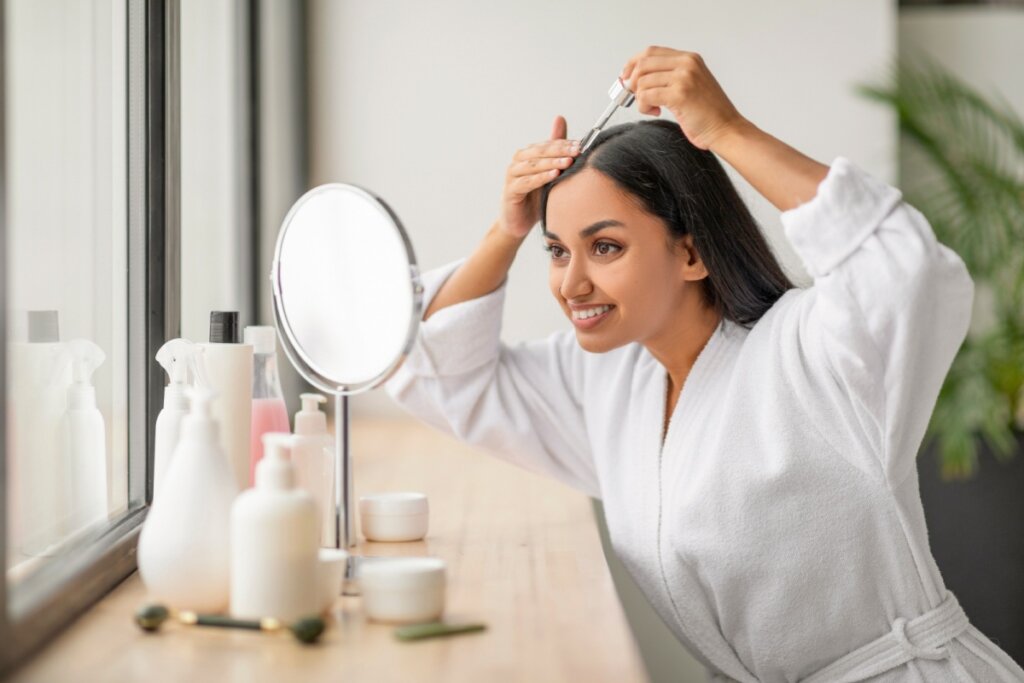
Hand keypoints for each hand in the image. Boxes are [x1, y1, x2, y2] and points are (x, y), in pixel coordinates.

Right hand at [498, 116, 579, 239]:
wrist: (520, 222)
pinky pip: (526, 182)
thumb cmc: (536, 197)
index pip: (548, 145)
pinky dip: (541, 178)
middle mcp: (518, 162)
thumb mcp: (550, 174)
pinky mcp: (510, 191)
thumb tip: (561, 119)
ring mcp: (512, 175)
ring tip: (568, 162)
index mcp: (528, 154)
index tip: (582, 144)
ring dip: (552, 162)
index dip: (564, 143)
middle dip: (560, 150)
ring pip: (533, 165)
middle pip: (540, 152)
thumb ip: (555, 150)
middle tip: (577, 151)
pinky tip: (554, 175)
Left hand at [620, 46, 745, 150]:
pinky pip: (646, 96)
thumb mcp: (689, 85)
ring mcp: (684, 77)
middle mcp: (687, 63)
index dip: (632, 63)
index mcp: (689, 58)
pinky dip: (644, 107)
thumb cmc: (707, 113)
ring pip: (642, 82)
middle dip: (633, 82)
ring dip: (640, 99)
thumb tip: (634, 78)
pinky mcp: (680, 94)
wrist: (726, 128)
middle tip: (636, 97)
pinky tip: (655, 112)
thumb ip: (668, 77)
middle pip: (643, 64)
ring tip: (652, 108)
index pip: (651, 52)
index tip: (625, 77)